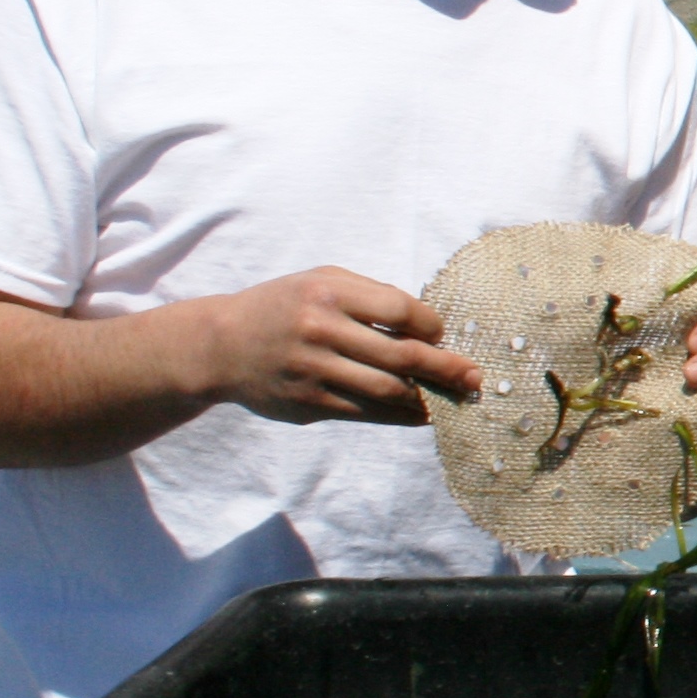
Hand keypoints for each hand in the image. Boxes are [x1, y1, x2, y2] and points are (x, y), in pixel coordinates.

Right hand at [191, 267, 484, 426]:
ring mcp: (313, 371)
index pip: (400, 311)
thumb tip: (428, 327)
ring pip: (387, 391)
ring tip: (454, 398)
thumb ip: (372, 298)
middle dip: (446, 368)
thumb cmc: (284, 307)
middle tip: (476, 378)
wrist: (220, 345)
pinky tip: (421, 413)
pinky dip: (400, 415)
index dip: (431, 325)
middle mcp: (320, 331)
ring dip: (428, 397)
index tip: (441, 334)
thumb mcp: (322, 283)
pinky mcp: (308, 404)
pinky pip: (366, 413)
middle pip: (401, 356)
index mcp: (328, 293)